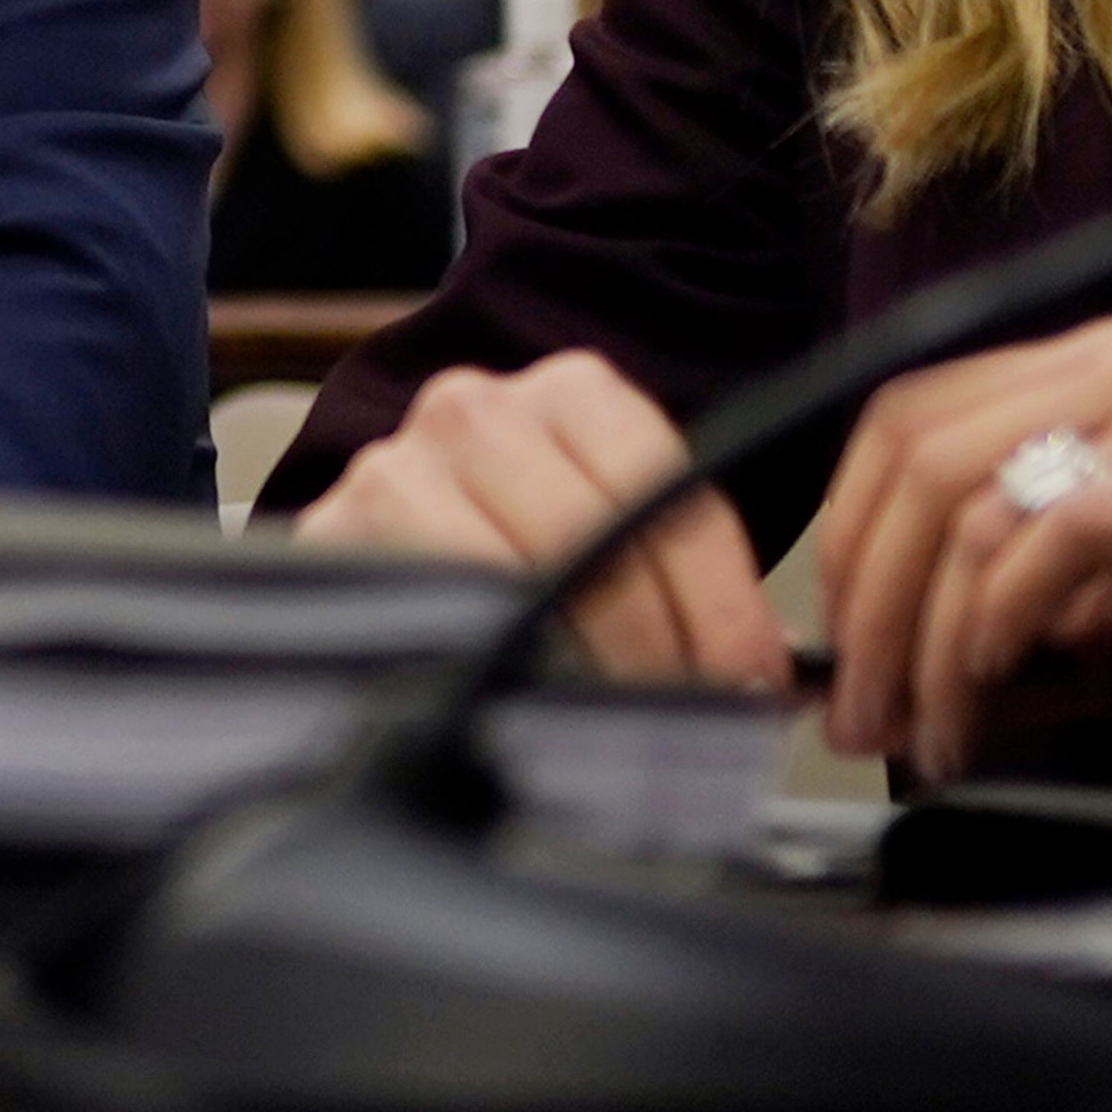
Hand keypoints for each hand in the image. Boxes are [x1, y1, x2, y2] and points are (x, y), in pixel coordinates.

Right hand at [285, 351, 788, 693]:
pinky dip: (493, 654)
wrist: (367, 558)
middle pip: (600, 535)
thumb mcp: (602, 538)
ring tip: (611, 718)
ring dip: (583, 661)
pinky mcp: (341, 525)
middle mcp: (479, 407)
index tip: (750, 684)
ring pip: (523, 569)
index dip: (723, 607)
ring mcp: (402, 461)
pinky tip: (524, 692)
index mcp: (572, 393)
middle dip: (660, 645)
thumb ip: (679, 585)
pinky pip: (443, 598)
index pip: (673, 496)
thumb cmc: (503, 555)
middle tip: (685, 715)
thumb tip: (770, 684)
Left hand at [809, 317, 1111, 785]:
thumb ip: (1002, 641)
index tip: (832, 661)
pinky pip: (1078, 525)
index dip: (844, 541)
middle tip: (863, 720)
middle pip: (924, 455)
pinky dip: (1011, 608)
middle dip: (868, 605)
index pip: (908, 418)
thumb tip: (873, 679)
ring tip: (935, 733)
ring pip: (985, 495)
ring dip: (930, 636)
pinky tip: (1002, 678)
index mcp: (1100, 375)